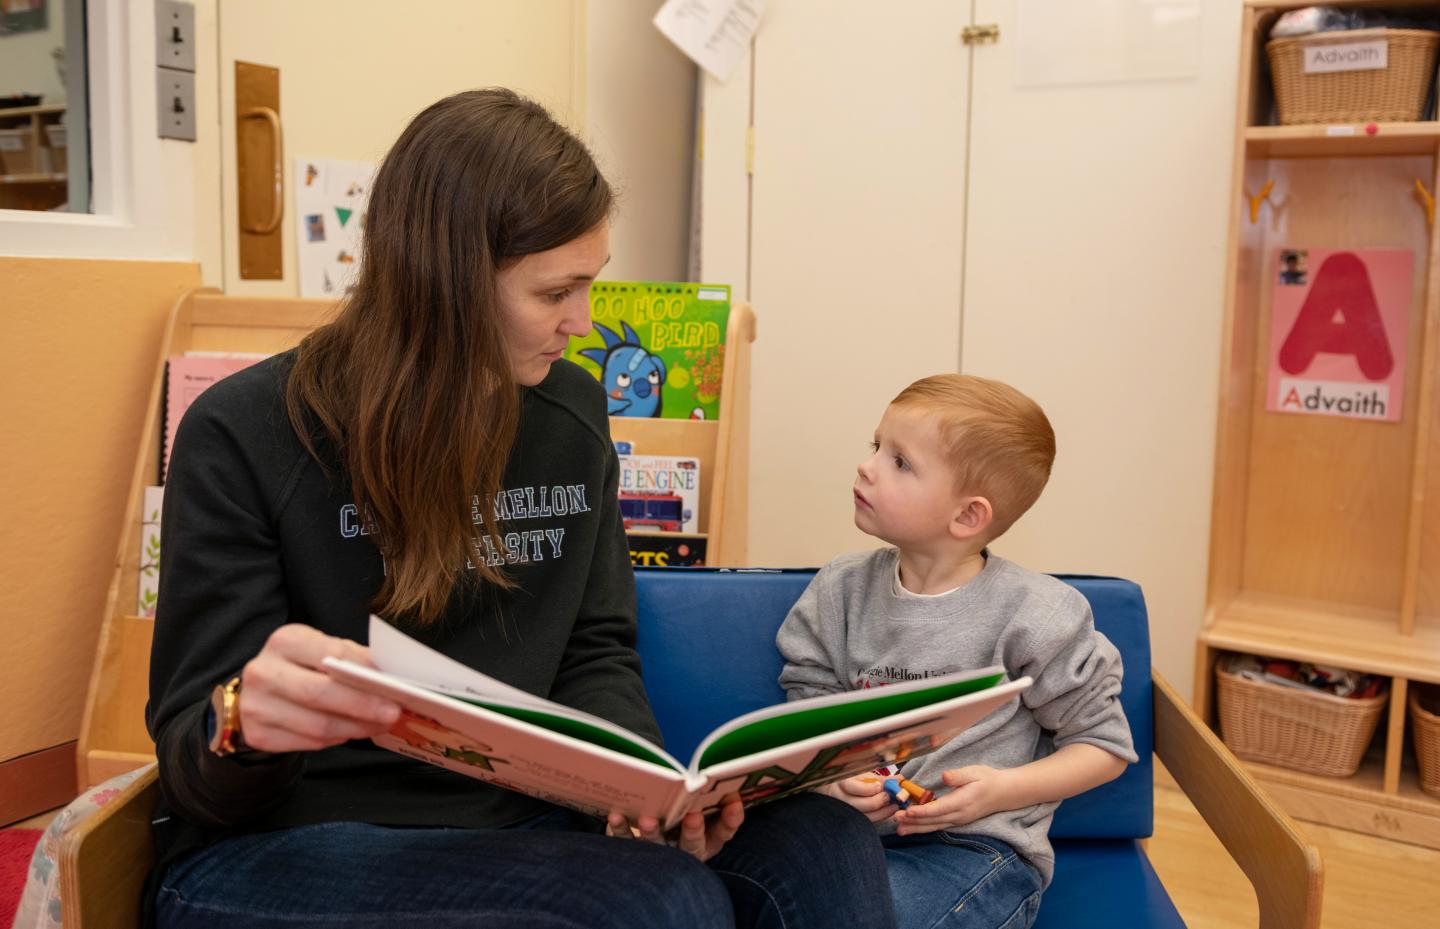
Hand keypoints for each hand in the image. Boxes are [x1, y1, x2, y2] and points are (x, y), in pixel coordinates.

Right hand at [238, 624, 401, 752]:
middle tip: (394, 713)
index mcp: (285, 640)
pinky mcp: (257, 734)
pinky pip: (308, 742)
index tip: (395, 684)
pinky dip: (337, 739)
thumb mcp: (324, 650)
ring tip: (381, 725)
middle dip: (363, 705)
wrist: (262, 689)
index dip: (365, 672)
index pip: (331, 655)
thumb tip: (394, 675)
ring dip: (356, 728)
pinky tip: (354, 732)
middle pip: (321, 693)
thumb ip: (355, 659)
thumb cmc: (304, 666)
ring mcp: (256, 706)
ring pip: (317, 725)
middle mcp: (263, 672)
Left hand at [604, 795, 744, 861]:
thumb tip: (706, 771)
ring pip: (658, 848)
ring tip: (648, 820)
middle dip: (693, 831)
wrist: (642, 848)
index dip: (731, 820)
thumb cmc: (675, 813)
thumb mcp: (693, 807)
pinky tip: (616, 815)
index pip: (723, 832)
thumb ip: (700, 795)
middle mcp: (685, 852)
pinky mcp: (633, 854)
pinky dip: (621, 829)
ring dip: (653, 834)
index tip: (734, 802)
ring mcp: (660, 855)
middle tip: (693, 817)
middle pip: (692, 845)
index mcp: (706, 840)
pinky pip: (627, 842)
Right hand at [817, 775, 898, 822]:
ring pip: (865, 816)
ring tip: (894, 806)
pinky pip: (867, 822)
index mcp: (841, 783)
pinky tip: (887, 811)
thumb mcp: (864, 775)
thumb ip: (881, 779)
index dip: (870, 789)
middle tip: (891, 797)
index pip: (853, 788)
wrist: (839, 790)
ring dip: (883, 812)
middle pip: (860, 805)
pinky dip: (879, 817)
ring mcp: (845, 812)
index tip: (882, 786)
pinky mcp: (852, 821)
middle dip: (879, 802)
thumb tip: (899, 780)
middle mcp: (840, 799)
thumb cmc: (853, 780)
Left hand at [893, 765, 1012, 835]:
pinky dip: (924, 827)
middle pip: (933, 820)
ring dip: (916, 828)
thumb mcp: (974, 772)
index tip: (908, 811)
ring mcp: (958, 820)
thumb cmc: (987, 779)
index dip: (922, 811)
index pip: (939, 809)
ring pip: (934, 826)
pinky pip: (938, 826)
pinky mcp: (956, 821)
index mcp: (962, 801)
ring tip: (899, 830)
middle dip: (914, 821)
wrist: (1003, 793)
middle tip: (895, 819)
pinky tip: (912, 828)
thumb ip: (958, 776)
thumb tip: (944, 776)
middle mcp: (959, 815)